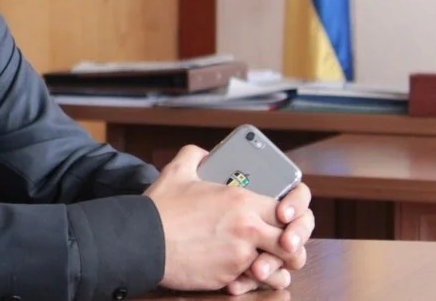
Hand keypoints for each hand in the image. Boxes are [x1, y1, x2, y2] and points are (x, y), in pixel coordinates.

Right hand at [143, 145, 299, 292]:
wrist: (142, 240)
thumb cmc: (159, 208)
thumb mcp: (177, 171)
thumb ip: (195, 155)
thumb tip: (204, 153)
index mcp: (241, 201)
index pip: (288, 209)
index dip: (294, 216)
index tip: (287, 219)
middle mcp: (247, 228)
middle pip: (292, 243)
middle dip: (293, 247)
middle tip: (286, 247)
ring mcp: (239, 255)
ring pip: (278, 268)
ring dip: (275, 268)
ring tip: (265, 266)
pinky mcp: (227, 276)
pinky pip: (251, 282)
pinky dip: (248, 281)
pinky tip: (241, 277)